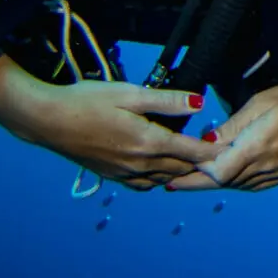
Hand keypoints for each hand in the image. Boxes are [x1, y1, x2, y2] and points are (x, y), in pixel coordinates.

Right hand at [15, 80, 212, 190]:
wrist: (47, 120)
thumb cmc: (87, 100)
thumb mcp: (130, 93)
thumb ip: (167, 101)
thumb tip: (199, 103)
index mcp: (147, 142)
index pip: (191, 152)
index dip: (213, 151)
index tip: (230, 150)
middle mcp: (138, 163)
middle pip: (181, 168)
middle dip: (201, 162)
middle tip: (218, 154)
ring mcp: (124, 173)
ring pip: (164, 179)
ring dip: (180, 171)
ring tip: (194, 160)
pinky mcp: (111, 176)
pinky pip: (144, 185)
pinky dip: (158, 178)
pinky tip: (160, 167)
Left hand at [165, 79, 277, 191]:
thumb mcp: (261, 103)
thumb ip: (232, 126)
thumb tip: (206, 143)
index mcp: (260, 146)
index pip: (219, 171)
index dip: (197, 170)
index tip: (178, 166)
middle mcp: (268, 165)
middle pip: (224, 182)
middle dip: (196, 183)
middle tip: (171, 184)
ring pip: (238, 185)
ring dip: (215, 183)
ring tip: (191, 181)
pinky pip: (254, 185)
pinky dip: (235, 182)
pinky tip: (224, 177)